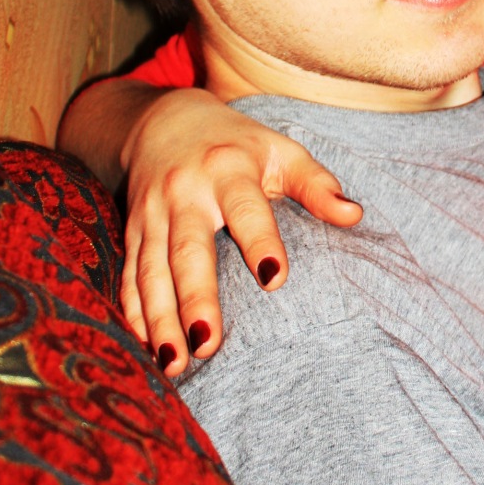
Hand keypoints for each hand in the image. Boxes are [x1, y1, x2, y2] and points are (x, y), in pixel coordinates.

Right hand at [120, 87, 362, 377]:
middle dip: (195, 298)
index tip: (275, 280)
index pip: (246, 209)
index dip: (260, 242)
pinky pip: (129, 276)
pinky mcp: (132, 232)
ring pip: (151, 271)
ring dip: (160, 319)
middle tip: (208, 344)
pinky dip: (134, 313)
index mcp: (228, 169)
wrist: (165, 121)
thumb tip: (354, 215)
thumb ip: (316, 183)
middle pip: (187, 249)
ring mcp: (152, 214)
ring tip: (175, 363)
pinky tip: (145, 347)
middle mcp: (184, 193)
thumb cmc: (238, 143)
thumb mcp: (280, 150)